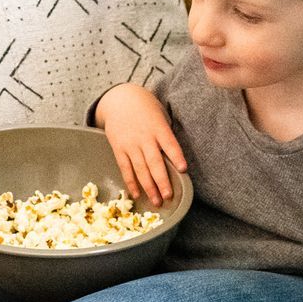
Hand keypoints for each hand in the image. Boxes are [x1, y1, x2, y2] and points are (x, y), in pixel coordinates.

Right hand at [96, 83, 185, 204]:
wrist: (119, 99)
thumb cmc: (145, 108)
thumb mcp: (160, 115)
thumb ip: (166, 135)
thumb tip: (174, 159)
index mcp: (158, 127)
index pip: (169, 143)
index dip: (176, 156)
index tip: (183, 169)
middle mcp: (144, 137)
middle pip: (154, 162)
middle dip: (162, 181)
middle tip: (168, 196)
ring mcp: (130, 144)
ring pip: (140, 169)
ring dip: (149, 187)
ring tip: (157, 201)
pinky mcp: (119, 149)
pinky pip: (125, 168)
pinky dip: (131, 182)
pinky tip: (137, 194)